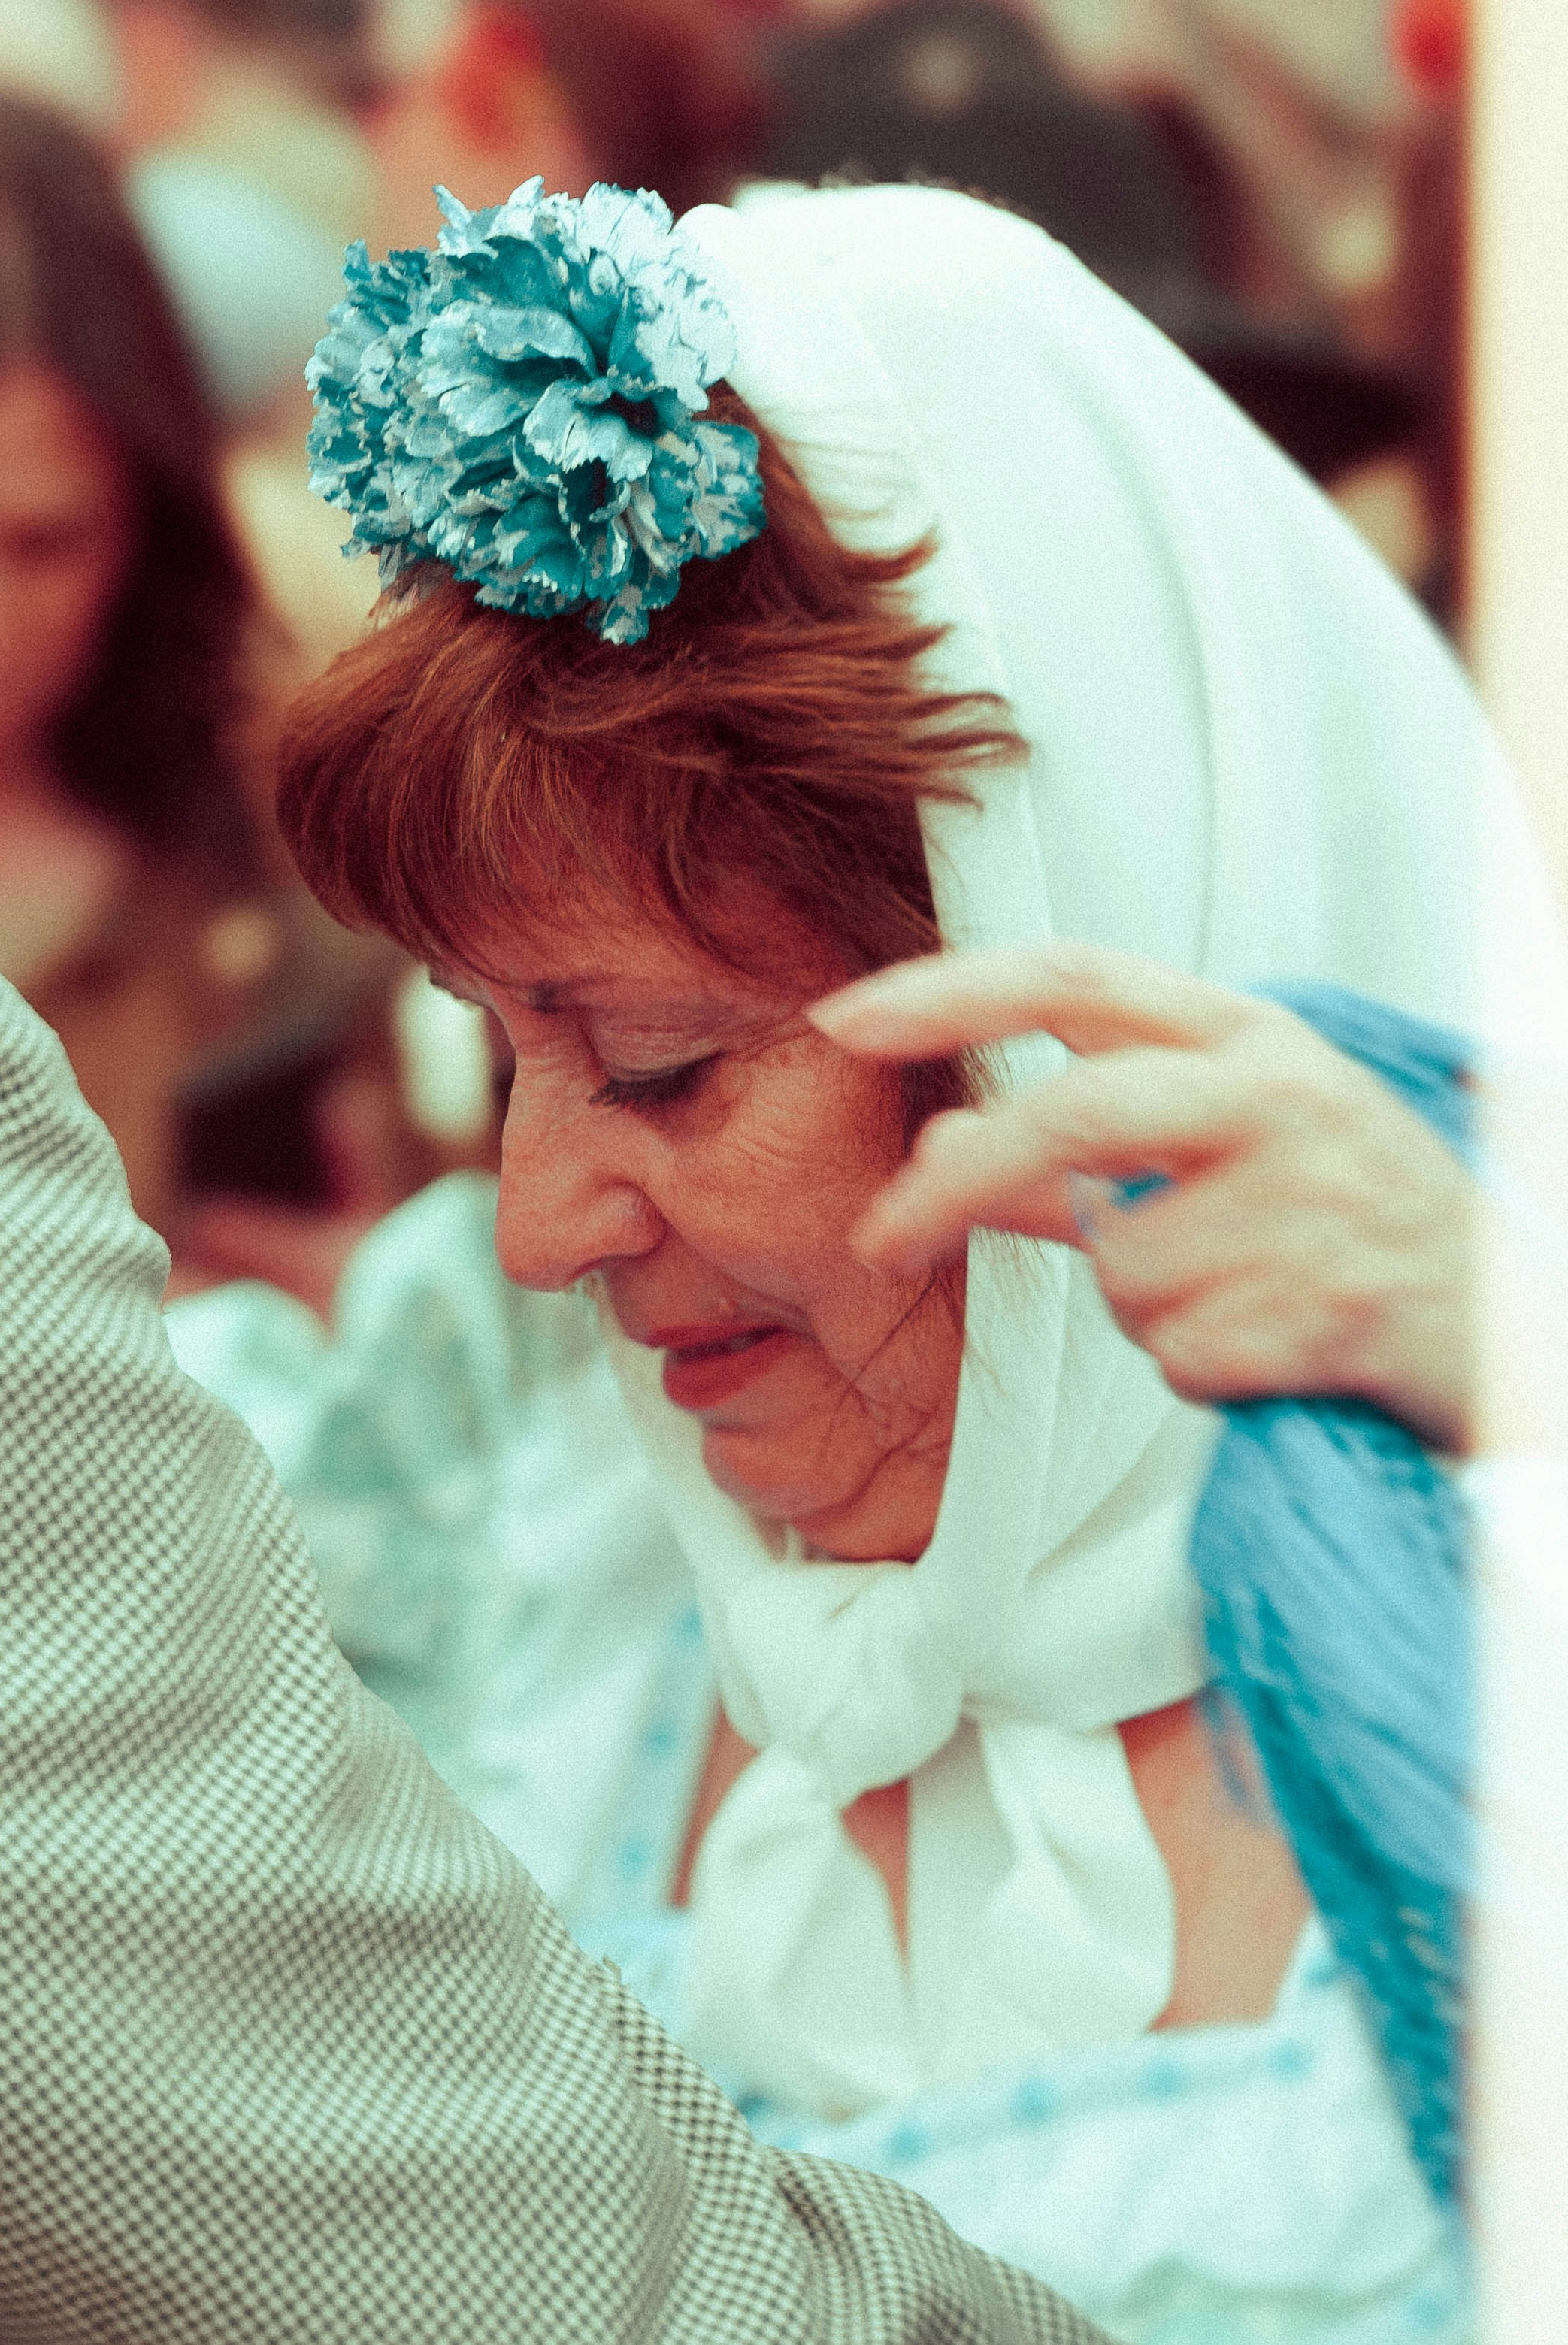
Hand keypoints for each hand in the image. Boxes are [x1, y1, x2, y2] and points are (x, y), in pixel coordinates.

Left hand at [810, 943, 1473, 1448]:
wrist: (1520, 1326)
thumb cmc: (1351, 1220)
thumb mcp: (1217, 1152)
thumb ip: (1070, 1153)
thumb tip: (939, 1145)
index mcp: (1245, 1036)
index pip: (1071, 976)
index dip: (947, 991)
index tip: (844, 1019)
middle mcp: (1281, 1098)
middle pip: (1072, 1116)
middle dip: (957, 1184)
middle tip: (881, 1236)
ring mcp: (1313, 1201)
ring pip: (1122, 1267)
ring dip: (1146, 1308)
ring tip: (1243, 1296)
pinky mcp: (1330, 1309)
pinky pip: (1182, 1354)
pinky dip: (1202, 1368)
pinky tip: (1276, 1346)